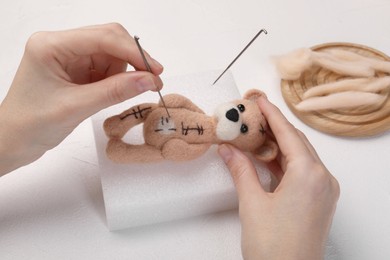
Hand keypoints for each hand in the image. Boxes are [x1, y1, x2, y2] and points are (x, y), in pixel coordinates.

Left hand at [0, 23, 162, 174]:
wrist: (15, 140)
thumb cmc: (32, 124)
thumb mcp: (77, 107)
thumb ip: (115, 91)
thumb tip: (150, 80)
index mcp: (52, 45)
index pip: (102, 37)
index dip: (133, 52)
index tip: (155, 70)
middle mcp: (61, 44)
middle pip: (109, 39)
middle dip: (132, 60)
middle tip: (152, 80)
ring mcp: (69, 55)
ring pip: (111, 54)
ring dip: (123, 73)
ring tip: (116, 95)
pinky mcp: (76, 68)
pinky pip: (106, 67)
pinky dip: (116, 80)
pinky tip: (108, 93)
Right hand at [218, 96, 339, 259]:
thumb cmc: (275, 248)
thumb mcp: (252, 204)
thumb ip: (240, 170)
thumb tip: (228, 149)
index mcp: (310, 175)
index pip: (288, 134)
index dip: (271, 114)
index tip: (258, 100)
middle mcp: (322, 180)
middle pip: (296, 142)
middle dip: (273, 127)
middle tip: (253, 114)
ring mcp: (322, 192)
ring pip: (298, 157)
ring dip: (277, 145)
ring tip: (254, 133)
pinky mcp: (317, 202)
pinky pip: (300, 172)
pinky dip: (282, 162)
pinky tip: (264, 157)